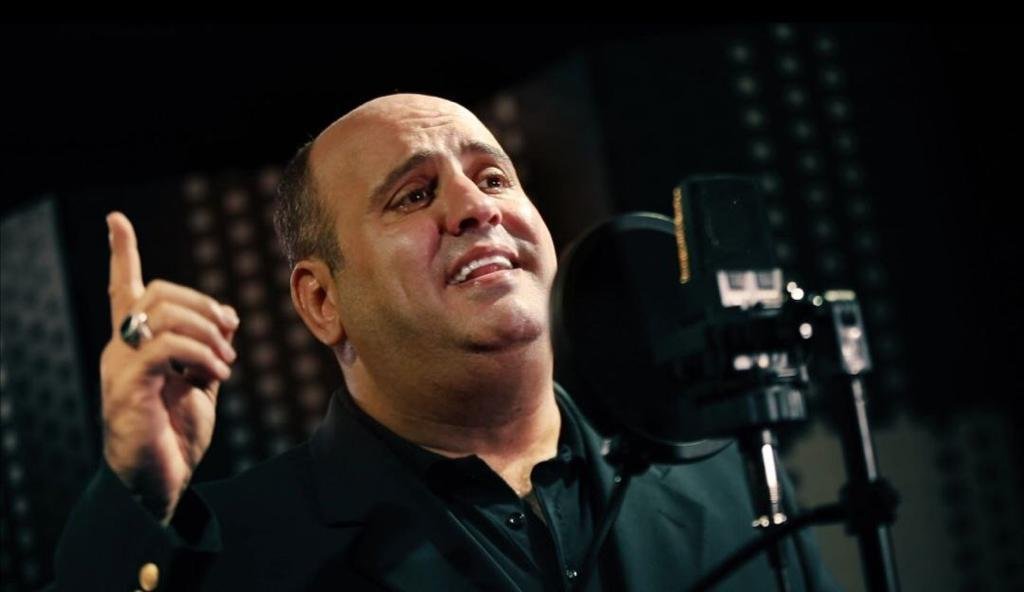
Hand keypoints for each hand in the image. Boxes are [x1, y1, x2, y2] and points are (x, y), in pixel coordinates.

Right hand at [100, 212, 238, 523]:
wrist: (159, 485)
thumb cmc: (175, 437)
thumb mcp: (202, 385)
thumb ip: (212, 349)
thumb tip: (230, 317)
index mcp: (136, 346)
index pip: (124, 290)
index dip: (121, 254)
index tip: (116, 220)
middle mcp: (121, 350)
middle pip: (156, 292)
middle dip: (200, 301)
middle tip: (229, 332)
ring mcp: (121, 368)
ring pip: (161, 314)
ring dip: (206, 330)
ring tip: (227, 362)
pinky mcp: (129, 387)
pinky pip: (165, 347)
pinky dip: (201, 353)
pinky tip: (219, 374)